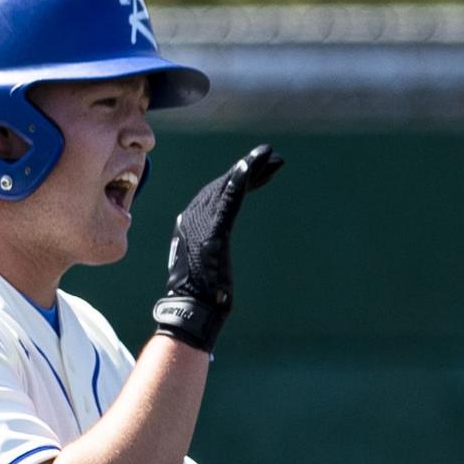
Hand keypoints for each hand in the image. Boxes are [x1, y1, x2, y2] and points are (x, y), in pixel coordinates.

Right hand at [153, 145, 282, 350]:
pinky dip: (240, 180)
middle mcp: (194, 219)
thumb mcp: (207, 268)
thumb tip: (213, 256)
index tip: (259, 170)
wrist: (192, 309)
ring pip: (228, 186)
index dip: (239, 180)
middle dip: (250, 169)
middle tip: (271, 155)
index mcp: (192, 226)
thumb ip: (209, 254)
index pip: (218, 195)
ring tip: (270, 154)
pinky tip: (251, 165)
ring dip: (250, 167)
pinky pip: (229, 199)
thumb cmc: (201, 297)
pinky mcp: (214, 231)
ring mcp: (202, 223)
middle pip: (225, 185)